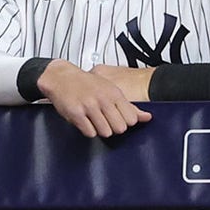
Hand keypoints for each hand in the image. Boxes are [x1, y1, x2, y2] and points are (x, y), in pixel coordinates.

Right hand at [37, 60, 151, 137]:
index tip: (117, 118)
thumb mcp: (111, 90)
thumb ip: (130, 106)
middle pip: (120, 128)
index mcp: (114, 93)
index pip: (131, 119)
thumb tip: (147, 118)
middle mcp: (103, 99)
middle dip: (113, 128)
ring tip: (93, 119)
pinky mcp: (76, 114)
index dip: (125, 122)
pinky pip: (89, 132)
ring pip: (105, 132)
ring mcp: (89, 106)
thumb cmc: (87, 84)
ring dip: (99, 129)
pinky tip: (84, 120)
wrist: (61, 77)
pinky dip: (87, 130)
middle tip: (104, 119)